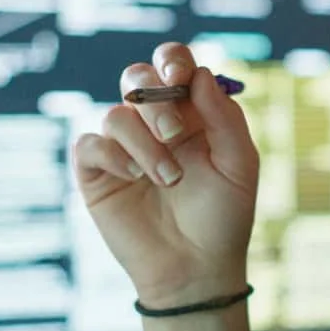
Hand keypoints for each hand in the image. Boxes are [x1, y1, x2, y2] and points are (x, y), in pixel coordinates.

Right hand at [72, 43, 259, 306]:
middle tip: (175, 134)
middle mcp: (154, 124)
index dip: (172, 61)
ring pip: (116, 115)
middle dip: (156, 100)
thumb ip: (224, 118)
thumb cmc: (224, 217)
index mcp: (191, 113)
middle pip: (137, 78)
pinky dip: (113, 156)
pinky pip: (90, 144)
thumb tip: (199, 75)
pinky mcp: (97, 173)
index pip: (174, 65)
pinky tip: (134, 179)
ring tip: (169, 180)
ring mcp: (124, 148)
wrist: (197, 268)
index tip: (179, 80)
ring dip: (145, 144)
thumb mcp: (239, 165)